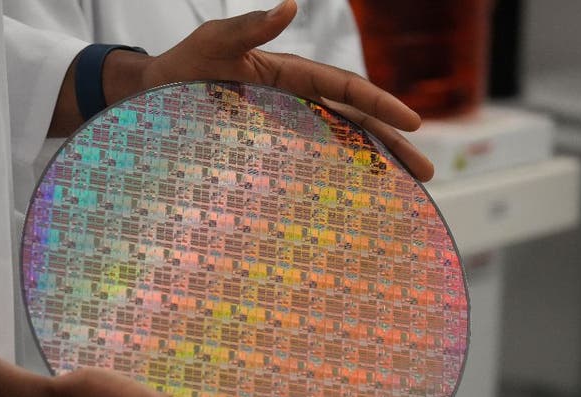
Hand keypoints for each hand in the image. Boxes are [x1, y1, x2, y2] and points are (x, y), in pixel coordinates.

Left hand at [102, 0, 433, 181]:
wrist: (152, 94)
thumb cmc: (181, 66)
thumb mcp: (213, 43)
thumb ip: (250, 29)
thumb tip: (288, 5)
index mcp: (290, 72)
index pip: (345, 88)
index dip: (380, 103)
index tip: (412, 122)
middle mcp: (296, 98)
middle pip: (356, 121)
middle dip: (393, 144)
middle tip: (427, 172)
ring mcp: (287, 124)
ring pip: (342, 143)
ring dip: (375, 164)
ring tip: (410, 188)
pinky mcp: (273, 146)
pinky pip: (314, 160)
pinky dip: (340, 175)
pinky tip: (358, 195)